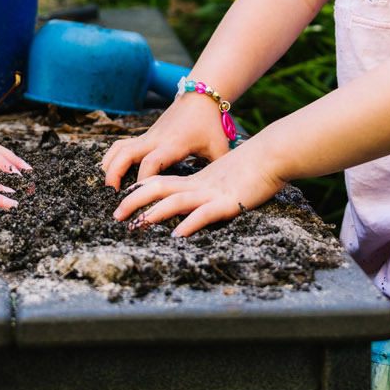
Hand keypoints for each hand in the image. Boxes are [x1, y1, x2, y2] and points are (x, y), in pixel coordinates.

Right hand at [100, 97, 230, 189]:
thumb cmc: (211, 125)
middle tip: (112, 193)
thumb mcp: (220, 148)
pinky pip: (122, 145)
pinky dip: (112, 157)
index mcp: (174, 145)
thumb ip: (219, 172)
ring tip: (108, 185)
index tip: (142, 198)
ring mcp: (148, 136)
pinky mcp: (144, 136)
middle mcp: (156, 140)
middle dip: (115, 173)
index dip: (144, 182)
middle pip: (126, 154)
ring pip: (119, 148)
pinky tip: (110, 171)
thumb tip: (220, 196)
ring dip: (110, 165)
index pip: (151, 163)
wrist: (200, 97)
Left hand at [112, 144, 284, 236]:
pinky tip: (177, 235)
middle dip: (134, 202)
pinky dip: (189, 223)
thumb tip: (196, 201)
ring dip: (153, 213)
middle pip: (158, 189)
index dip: (138, 191)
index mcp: (196, 181)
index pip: (160, 182)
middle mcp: (199, 186)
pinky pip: (205, 214)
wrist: (273, 154)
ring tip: (136, 225)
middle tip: (116, 217)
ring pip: (176, 201)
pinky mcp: (230, 202)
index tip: (122, 202)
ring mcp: (213, 193)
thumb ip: (208, 189)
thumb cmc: (252, 168)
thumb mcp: (223, 179)